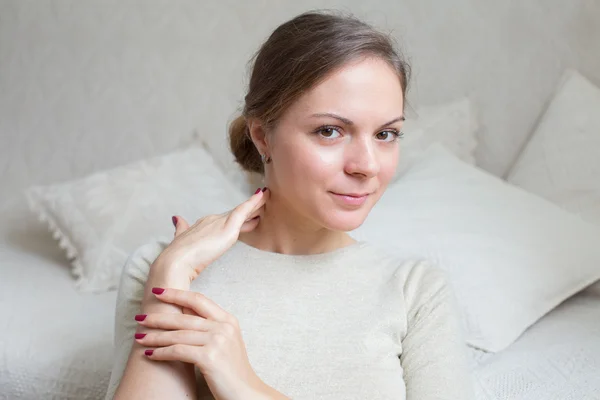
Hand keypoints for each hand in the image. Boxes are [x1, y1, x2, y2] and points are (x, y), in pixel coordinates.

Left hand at [135, 288, 265, 399]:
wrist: (246, 392)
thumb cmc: (232, 370)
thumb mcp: (225, 341)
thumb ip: (209, 327)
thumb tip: (182, 315)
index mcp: (227, 320)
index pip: (198, 300)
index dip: (176, 294)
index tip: (158, 292)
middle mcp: (223, 327)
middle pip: (184, 317)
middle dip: (158, 317)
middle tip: (140, 317)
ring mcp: (217, 341)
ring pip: (178, 335)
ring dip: (155, 337)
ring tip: (139, 338)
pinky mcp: (210, 358)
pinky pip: (178, 351)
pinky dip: (161, 352)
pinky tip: (150, 354)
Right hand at [155, 187, 268, 283]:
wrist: (176, 261)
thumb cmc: (178, 256)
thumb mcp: (180, 238)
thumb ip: (181, 228)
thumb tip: (177, 218)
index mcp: (204, 224)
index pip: (226, 220)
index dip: (238, 216)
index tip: (249, 213)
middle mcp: (213, 220)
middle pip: (236, 214)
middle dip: (250, 208)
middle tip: (263, 199)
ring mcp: (220, 222)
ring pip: (243, 211)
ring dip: (256, 204)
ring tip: (268, 195)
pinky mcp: (228, 227)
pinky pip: (244, 211)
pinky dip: (253, 203)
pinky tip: (262, 195)